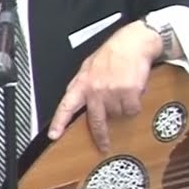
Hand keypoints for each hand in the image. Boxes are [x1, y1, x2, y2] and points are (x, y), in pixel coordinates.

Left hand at [47, 21, 164, 152]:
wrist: (133, 43)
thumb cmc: (112, 54)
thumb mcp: (88, 67)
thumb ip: (82, 85)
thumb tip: (75, 100)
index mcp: (82, 84)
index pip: (66, 106)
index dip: (59, 122)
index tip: (54, 135)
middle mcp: (95, 90)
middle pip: (95, 120)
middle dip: (100, 136)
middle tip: (104, 146)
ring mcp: (112, 92)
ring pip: (118, 114)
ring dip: (122, 108)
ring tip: (123, 92)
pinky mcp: (128, 92)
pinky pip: (132, 109)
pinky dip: (134, 104)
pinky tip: (133, 92)